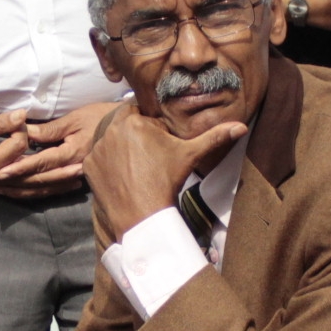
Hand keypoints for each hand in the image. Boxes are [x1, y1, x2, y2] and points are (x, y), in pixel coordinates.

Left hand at [0, 101, 115, 200]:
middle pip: (41, 179)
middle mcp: (73, 168)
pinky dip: (40, 189)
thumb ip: (50, 129)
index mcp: (72, 153)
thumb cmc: (100, 118)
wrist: (125, 127)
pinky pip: (56, 187)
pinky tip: (26, 190)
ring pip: (47, 187)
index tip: (2, 172)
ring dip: (25, 189)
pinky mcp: (78, 175)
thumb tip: (26, 133)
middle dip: (17, 182)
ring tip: (5, 189)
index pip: (41, 163)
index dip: (20, 167)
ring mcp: (77, 174)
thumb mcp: (75, 119)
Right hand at [0, 104, 35, 188]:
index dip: (20, 127)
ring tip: (17, 135)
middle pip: (26, 156)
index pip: (20, 143)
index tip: (12, 118)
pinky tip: (16, 148)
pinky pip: (16, 172)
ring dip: (24, 150)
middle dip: (24, 138)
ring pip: (23, 167)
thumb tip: (22, 115)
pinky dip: (20, 159)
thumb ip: (0, 122)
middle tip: (16, 126)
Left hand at [81, 104, 248, 228]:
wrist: (142, 215)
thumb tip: (241, 127)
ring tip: (137, 169)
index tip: (161, 146)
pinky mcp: (88, 165)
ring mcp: (96, 148)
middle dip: (137, 137)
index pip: (144, 115)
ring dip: (122, 149)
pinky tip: (123, 177)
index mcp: (133, 120)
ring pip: (112, 141)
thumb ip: (214, 137)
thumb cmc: (167, 182)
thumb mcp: (190, 156)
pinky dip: (109, 165)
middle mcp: (110, 130)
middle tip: (150, 159)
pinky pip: (100, 158)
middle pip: (125, 126)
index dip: (154, 129)